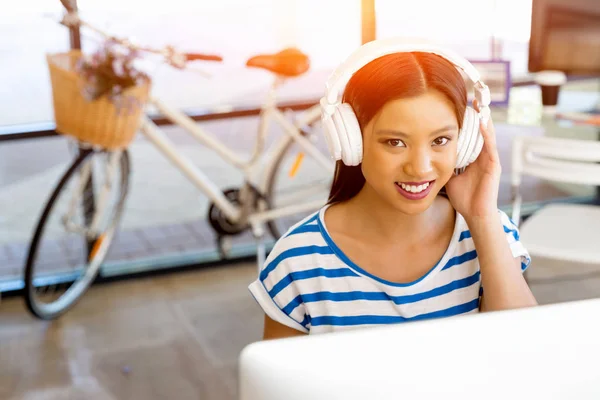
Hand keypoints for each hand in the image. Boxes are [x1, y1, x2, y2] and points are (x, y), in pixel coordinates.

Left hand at [445, 99, 500, 220]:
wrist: (474, 214)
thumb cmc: (463, 197)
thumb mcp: (448, 176)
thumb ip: (442, 165)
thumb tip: (426, 158)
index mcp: (472, 157)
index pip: (470, 134)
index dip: (466, 121)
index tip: (458, 105)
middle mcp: (482, 156)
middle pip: (480, 130)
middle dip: (476, 115)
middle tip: (471, 96)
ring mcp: (489, 160)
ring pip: (487, 134)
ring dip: (483, 118)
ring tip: (478, 102)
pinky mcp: (494, 166)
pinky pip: (490, 146)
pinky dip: (487, 133)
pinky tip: (482, 121)